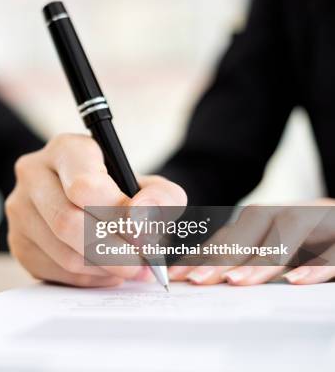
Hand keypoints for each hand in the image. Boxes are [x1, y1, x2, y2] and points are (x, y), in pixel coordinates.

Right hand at [5, 133, 186, 286]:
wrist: (89, 203)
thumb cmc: (120, 192)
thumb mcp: (149, 186)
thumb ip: (161, 198)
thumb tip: (142, 219)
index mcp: (66, 150)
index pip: (84, 186)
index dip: (117, 215)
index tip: (143, 234)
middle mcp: (34, 174)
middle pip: (69, 222)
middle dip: (114, 250)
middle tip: (143, 264)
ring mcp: (20, 209)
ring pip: (64, 253)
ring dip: (104, 268)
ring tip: (129, 267)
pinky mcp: (18, 242)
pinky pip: (55, 271)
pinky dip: (89, 278)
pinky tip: (106, 270)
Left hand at [169, 200, 334, 285]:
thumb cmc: (326, 241)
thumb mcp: (290, 249)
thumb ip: (257, 258)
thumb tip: (212, 275)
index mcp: (279, 218)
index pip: (236, 233)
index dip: (205, 252)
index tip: (177, 276)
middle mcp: (299, 213)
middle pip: (255, 225)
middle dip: (223, 253)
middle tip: (197, 281)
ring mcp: (325, 220)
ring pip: (288, 230)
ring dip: (261, 258)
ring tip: (236, 283)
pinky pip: (334, 248)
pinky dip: (316, 264)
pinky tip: (296, 282)